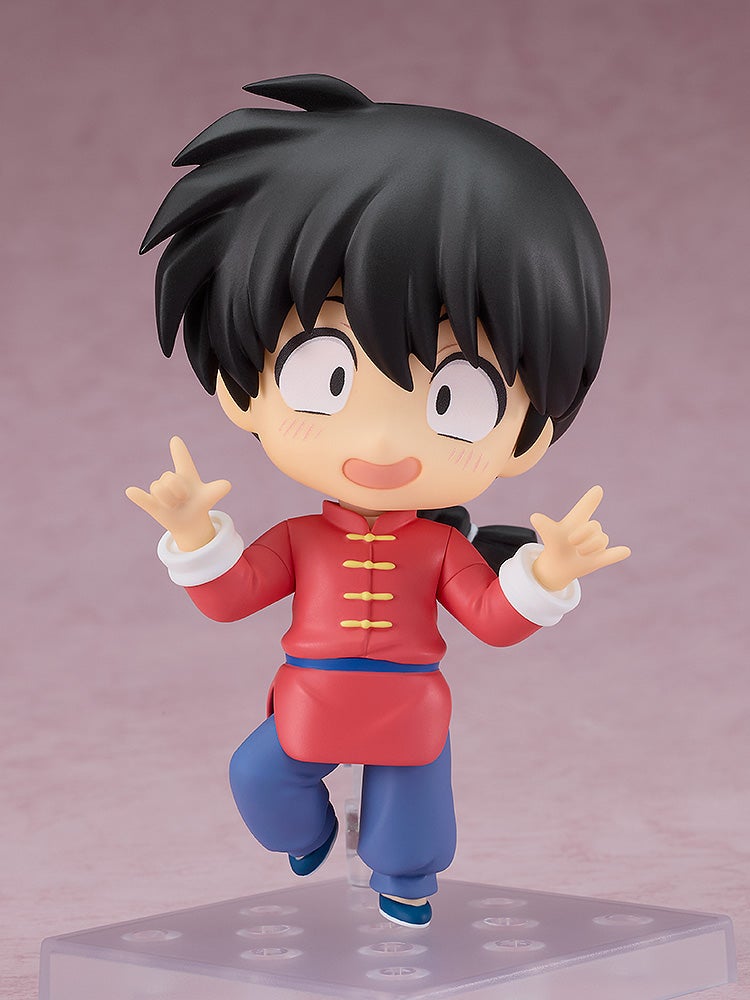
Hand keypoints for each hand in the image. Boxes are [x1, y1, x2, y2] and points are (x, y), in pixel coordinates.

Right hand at [125, 436, 230, 550]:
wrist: (189, 522)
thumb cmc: (199, 504)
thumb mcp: (209, 497)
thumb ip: (217, 490)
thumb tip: (227, 485)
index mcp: (185, 473)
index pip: (182, 459)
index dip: (179, 450)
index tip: (176, 440)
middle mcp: (170, 479)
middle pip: (171, 478)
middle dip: (180, 491)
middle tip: (185, 500)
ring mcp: (159, 491)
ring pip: (160, 489)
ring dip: (170, 501)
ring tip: (175, 506)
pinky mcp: (151, 504)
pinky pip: (143, 498)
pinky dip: (138, 496)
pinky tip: (131, 491)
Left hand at [529, 486, 630, 591]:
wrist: (559, 565)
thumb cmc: (555, 545)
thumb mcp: (550, 535)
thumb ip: (545, 525)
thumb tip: (534, 516)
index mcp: (578, 520)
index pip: (585, 507)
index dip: (591, 499)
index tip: (597, 489)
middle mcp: (590, 530)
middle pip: (595, 526)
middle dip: (582, 535)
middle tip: (571, 543)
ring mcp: (597, 544)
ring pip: (601, 541)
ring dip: (588, 548)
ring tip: (578, 553)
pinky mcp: (601, 558)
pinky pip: (612, 554)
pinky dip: (617, 553)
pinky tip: (625, 550)